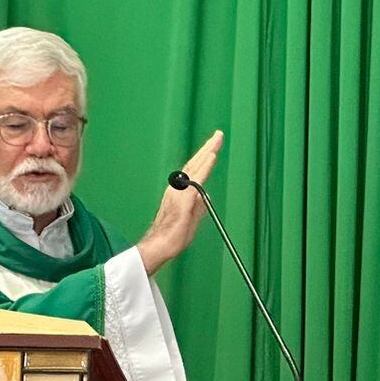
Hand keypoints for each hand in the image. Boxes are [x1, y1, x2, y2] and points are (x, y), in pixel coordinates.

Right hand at [139, 130, 223, 274]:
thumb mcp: (192, 218)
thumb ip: (199, 206)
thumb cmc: (174, 235)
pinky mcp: (183, 199)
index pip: (194, 171)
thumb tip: (206, 196)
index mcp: (179, 192)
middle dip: (208, 148)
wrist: (161, 245)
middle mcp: (177, 188)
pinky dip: (205, 166)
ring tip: (216, 140)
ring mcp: (179, 192)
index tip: (214, 146)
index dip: (204, 157)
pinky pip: (196, 179)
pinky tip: (211, 156)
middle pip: (195, 163)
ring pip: (195, 167)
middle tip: (218, 135)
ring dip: (206, 152)